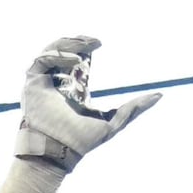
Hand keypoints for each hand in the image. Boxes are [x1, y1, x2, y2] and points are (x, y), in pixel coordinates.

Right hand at [11, 36, 160, 176]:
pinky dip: (56, 55)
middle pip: (65, 52)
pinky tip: (75, 60)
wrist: (58, 150)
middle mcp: (57, 83)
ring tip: (84, 47)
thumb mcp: (114, 122)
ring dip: (68, 44)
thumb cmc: (82, 141)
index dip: (87, 48)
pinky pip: (41, 60)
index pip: (78, 61)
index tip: (99, 43)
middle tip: (93, 41)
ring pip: (53, 52)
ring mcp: (43, 82)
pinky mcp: (32, 83)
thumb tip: (160, 95)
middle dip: (78, 42)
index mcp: (73, 89)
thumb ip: (134, 108)